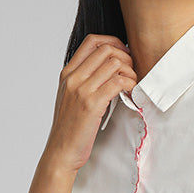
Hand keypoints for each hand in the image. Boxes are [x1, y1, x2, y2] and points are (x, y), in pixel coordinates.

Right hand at [44, 34, 137, 172]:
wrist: (61, 151)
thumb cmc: (70, 127)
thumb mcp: (70, 97)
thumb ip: (84, 80)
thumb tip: (108, 69)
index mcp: (67, 73)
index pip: (91, 41)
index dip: (113, 42)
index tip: (123, 54)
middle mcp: (73, 77)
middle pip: (106, 49)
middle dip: (126, 57)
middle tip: (131, 72)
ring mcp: (81, 90)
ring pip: (114, 63)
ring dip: (130, 72)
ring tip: (132, 85)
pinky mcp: (92, 104)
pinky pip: (118, 82)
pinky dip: (130, 85)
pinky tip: (131, 94)